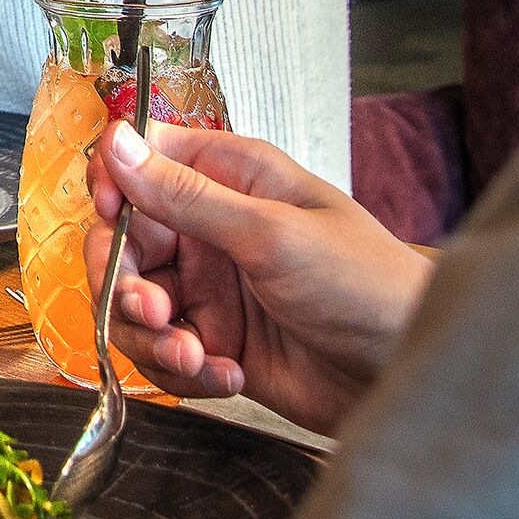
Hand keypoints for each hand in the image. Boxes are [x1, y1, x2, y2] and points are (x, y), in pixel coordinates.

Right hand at [91, 121, 431, 432]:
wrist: (406, 371)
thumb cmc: (366, 285)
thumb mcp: (271, 234)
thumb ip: (186, 196)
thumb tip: (119, 144)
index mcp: (232, 180)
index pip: (145, 162)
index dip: (116, 186)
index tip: (111, 214)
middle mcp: (214, 230)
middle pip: (125, 242)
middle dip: (124, 281)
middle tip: (150, 310)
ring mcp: (213, 289)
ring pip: (135, 305)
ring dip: (152, 336)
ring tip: (193, 356)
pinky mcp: (217, 342)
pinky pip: (165, 353)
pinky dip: (183, 371)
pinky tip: (227, 375)